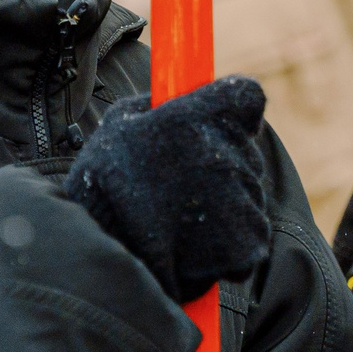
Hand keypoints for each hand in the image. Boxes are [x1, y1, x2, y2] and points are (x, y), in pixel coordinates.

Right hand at [64, 77, 270, 302]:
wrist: (103, 255)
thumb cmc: (103, 186)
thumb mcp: (119, 124)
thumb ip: (156, 106)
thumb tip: (171, 101)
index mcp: (202, 116)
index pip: (246, 96)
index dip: (233, 111)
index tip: (217, 124)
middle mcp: (232, 152)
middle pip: (244, 151)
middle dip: (219, 166)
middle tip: (179, 187)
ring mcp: (245, 200)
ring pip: (248, 196)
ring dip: (224, 208)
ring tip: (179, 223)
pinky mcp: (250, 244)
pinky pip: (250, 238)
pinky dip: (230, 247)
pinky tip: (194, 248)